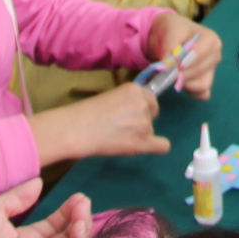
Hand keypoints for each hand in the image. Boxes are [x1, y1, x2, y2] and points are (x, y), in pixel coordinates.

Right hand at [30, 81, 165, 163]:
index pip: (150, 100)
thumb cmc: (86, 113)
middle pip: (151, 115)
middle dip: (140, 121)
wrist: (76, 129)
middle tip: (122, 127)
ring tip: (117, 138)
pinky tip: (150, 147)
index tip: (129, 115)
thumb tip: (135, 113)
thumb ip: (127, 102)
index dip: (141, 109)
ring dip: (138, 135)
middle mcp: (143, 104)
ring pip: (150, 131)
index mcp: (135, 90)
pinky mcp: (143, 142)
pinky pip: (161, 146)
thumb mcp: (110, 97)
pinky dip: (157, 147)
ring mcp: (145, 123)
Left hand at [147, 13, 219, 98]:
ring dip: (185, 84)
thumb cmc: (172, 29)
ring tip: (172, 76)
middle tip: (166, 71)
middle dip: (182, 74)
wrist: (168, 36)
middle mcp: (215, 56)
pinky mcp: (205, 82)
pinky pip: (202, 94)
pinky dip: (190, 93)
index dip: (185, 62)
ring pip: (202, 85)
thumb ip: (170, 43)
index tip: (173, 65)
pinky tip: (180, 84)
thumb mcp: (169, 29)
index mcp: (211, 40)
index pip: (200, 55)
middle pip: (200, 71)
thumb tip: (168, 62)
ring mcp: (211, 71)